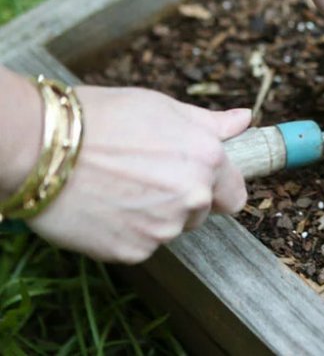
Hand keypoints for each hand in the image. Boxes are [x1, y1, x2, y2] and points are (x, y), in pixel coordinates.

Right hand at [27, 87, 250, 263]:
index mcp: (207, 159)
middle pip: (202, 212)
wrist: (42, 147)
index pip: (235, 194)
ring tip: (119, 188)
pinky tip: (104, 206)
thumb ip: (210, 123)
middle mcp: (193, 197)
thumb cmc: (102, 119)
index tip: (197, 181)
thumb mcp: (162, 107)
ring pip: (170, 229)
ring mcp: (164, 227)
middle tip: (144, 177)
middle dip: (182, 199)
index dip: (217, 188)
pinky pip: (140, 245)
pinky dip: (126, 231)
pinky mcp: (133, 251)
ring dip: (153, 215)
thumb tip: (244, 120)